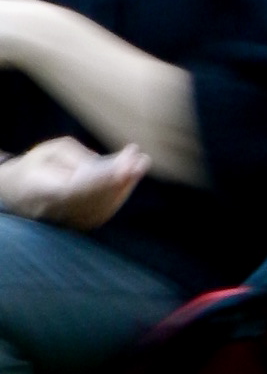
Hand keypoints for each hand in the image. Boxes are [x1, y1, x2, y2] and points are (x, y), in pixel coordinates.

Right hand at [0, 138, 147, 230]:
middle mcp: (53, 210)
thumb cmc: (36, 165)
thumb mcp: (53, 150)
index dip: (101, 179)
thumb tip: (108, 167)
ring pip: (101, 207)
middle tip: (140, 160)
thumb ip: (80, 157)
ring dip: (125, 186)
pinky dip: (120, 194)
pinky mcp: (78, 223)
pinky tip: (132, 176)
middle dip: (120, 179)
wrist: (18, 191)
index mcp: (40, 190)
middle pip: (93, 198)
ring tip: (141, 162)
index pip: (75, 188)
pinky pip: (103, 211)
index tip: (123, 165)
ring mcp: (66, 220)